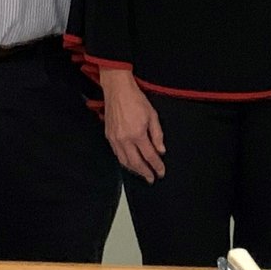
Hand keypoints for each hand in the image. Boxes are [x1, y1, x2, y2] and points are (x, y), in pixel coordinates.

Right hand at [99, 68, 164, 182]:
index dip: (156, 166)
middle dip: (145, 173)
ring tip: (142, 173)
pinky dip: (124, 162)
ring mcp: (115, 139)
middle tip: (151, 179)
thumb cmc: (136, 100)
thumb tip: (161, 151)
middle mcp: (124, 139)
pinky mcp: (109, 136)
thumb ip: (157, 135)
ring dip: (134, 170)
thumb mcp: (152, 115)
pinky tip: (130, 163)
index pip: (149, 156)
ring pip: (124, 161)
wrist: (118, 90)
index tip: (161, 173)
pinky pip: (117, 154)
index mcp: (137, 134)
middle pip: (136, 163)